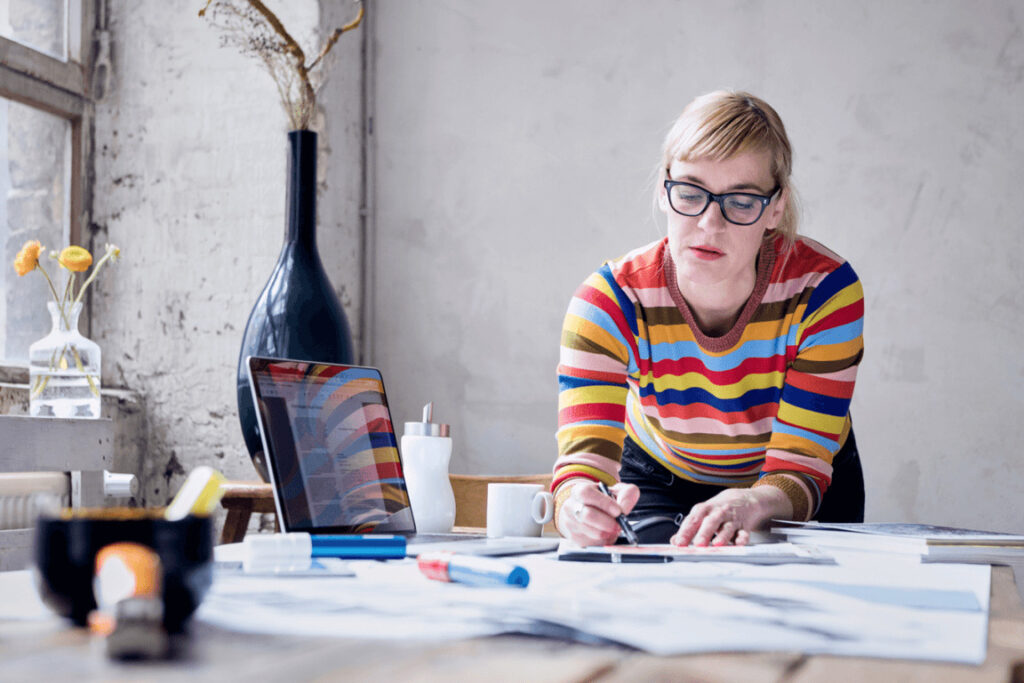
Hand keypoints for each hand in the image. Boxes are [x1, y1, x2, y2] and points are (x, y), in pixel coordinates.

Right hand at [558, 481, 639, 546]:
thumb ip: (626, 495)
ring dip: (608, 532)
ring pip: (592, 532)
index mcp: (579, 491)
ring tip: (614, 528)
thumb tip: (624, 509)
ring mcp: (571, 524)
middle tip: (619, 525)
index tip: (618, 511)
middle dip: (608, 522)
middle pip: (587, 515)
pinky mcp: (575, 539)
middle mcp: (571, 506)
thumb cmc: (606, 500)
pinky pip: (593, 543)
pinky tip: (607, 533)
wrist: (593, 512)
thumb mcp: (618, 491)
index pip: (586, 494)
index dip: (603, 503)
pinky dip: (604, 540)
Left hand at [670, 486, 791, 546]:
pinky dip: (742, 539)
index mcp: (704, 510)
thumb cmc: (718, 509)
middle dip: (704, 533)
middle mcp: (718, 513)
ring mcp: (732, 519)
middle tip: (698, 544)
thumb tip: (674, 541)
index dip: (685, 532)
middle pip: (710, 522)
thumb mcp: (702, 514)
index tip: (679, 543)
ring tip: (717, 545)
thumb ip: (689, 528)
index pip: (693, 520)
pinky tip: (739, 544)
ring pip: (727, 527)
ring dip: (723, 536)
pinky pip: (744, 533)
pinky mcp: (744, 525)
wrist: (743, 499)